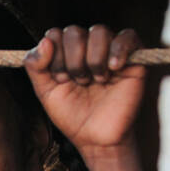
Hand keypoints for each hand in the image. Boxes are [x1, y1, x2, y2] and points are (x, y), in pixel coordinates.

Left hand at [22, 25, 145, 154]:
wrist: (97, 138)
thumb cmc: (72, 116)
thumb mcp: (45, 92)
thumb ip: (36, 66)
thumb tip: (45, 41)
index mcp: (65, 54)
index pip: (55, 35)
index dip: (54, 56)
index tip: (61, 80)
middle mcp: (86, 48)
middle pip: (74, 32)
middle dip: (72, 60)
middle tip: (79, 82)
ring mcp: (109, 51)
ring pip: (99, 32)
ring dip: (93, 59)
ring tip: (97, 81)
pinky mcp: (133, 59)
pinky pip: (128, 36)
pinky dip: (118, 49)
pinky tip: (113, 68)